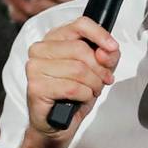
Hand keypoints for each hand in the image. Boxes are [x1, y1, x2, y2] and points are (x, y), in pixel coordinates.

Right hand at [23, 16, 119, 139]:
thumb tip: (106, 51)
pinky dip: (84, 95)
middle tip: (104, 80)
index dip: (100, 34)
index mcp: (54, 38)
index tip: (112, 47)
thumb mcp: (97, 70)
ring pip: (78, 69)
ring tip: (92, 90)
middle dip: (99, 68)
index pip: (80, 24)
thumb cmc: (73, 94)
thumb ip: (107, 56)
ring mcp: (35, 67)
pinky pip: (71, 87)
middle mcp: (40, 49)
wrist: (56, 123)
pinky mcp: (35, 86)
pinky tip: (81, 98)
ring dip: (93, 84)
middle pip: (81, 49)